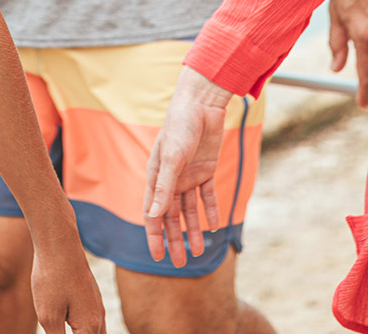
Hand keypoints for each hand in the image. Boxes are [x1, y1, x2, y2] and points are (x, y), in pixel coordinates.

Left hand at [30, 235, 106, 331]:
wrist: (59, 243)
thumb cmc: (52, 279)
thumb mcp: (48, 317)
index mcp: (90, 327)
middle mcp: (99, 318)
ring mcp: (97, 305)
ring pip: (99, 333)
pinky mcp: (91, 295)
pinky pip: (94, 322)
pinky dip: (87, 330)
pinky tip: (76, 327)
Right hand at [141, 66, 231, 265]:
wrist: (202, 103)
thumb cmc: (180, 125)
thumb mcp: (172, 157)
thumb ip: (164, 187)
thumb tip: (155, 215)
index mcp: (156, 176)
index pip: (153, 213)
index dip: (154, 235)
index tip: (157, 257)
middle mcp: (171, 179)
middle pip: (171, 216)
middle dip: (174, 240)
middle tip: (179, 263)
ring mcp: (188, 175)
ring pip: (189, 210)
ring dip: (192, 230)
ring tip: (197, 252)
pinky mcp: (206, 170)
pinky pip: (207, 196)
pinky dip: (210, 210)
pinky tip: (214, 226)